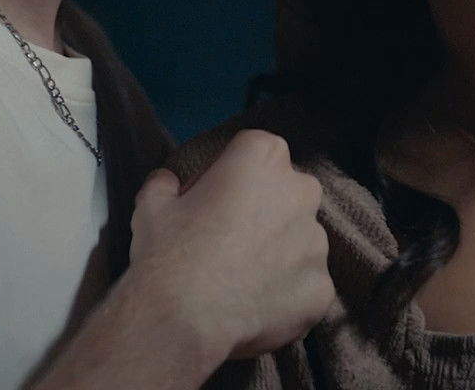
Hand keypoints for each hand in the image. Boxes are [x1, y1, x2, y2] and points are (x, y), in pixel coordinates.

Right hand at [128, 130, 332, 361]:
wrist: (181, 320)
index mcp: (264, 157)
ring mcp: (317, 243)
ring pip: (300, 241)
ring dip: (279, 253)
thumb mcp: (152, 204)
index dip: (229, 174)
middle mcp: (301, 191)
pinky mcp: (322, 289)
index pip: (254, 152)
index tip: (210, 199)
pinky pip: (306, 285)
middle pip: (286, 193)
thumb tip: (168, 182)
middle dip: (265, 210)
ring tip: (242, 279)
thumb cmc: (168, 252)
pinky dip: (287, 294)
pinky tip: (256, 306)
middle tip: (229, 240)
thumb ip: (166, 183)